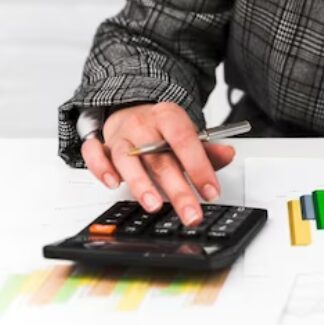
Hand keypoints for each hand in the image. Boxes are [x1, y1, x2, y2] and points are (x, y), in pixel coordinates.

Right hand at [81, 102, 235, 225]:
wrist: (130, 110)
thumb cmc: (161, 129)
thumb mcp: (186, 133)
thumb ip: (207, 148)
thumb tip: (228, 154)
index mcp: (168, 117)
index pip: (185, 141)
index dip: (199, 167)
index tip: (210, 192)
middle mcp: (143, 125)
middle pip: (160, 159)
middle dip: (177, 190)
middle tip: (190, 213)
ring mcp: (120, 135)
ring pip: (127, 158)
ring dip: (140, 183)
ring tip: (153, 205)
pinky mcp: (101, 145)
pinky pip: (94, 154)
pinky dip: (101, 168)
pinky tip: (113, 184)